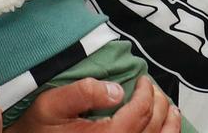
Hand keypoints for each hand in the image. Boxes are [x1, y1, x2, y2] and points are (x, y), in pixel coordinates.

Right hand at [7, 76, 180, 132]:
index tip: (142, 79)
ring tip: (170, 108)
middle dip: (160, 102)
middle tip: (152, 88)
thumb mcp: (51, 104)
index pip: (141, 111)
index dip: (146, 91)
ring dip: (170, 123)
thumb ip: (83, 92)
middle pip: (155, 126)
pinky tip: (164, 130)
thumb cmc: (37, 130)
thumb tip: (116, 89)